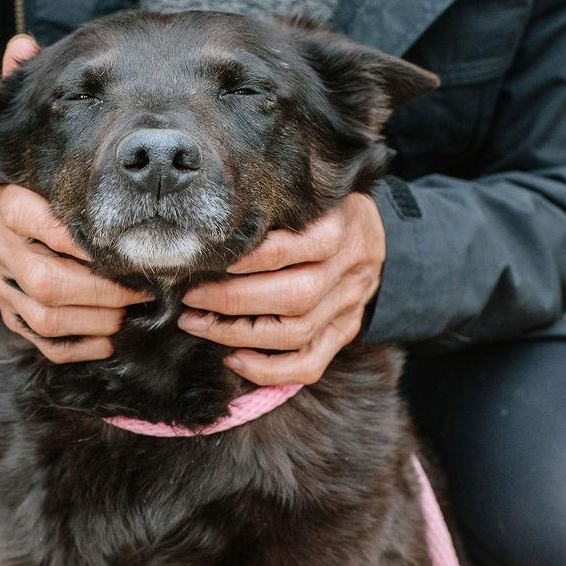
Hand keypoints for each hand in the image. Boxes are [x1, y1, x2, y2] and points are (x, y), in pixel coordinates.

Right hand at [0, 35, 148, 362]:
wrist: (14, 232)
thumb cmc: (46, 185)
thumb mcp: (41, 144)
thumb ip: (34, 99)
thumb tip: (23, 42)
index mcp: (5, 203)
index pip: (36, 223)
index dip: (81, 240)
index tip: (120, 244)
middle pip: (49, 281)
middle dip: (103, 290)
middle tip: (142, 289)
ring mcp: (3, 288)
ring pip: (49, 317)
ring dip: (98, 319)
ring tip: (130, 312)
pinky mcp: (13, 319)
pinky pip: (47, 344)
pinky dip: (84, 345)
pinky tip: (110, 334)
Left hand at [178, 194, 384, 384]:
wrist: (374, 237)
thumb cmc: (325, 211)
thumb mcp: (310, 195)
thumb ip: (276, 210)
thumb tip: (213, 230)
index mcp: (342, 227)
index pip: (295, 246)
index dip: (251, 257)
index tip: (211, 258)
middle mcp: (350, 270)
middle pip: (294, 296)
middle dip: (233, 301)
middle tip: (191, 298)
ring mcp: (348, 307)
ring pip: (296, 333)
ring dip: (239, 334)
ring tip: (199, 324)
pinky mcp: (343, 334)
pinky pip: (309, 365)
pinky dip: (268, 370)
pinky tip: (233, 360)